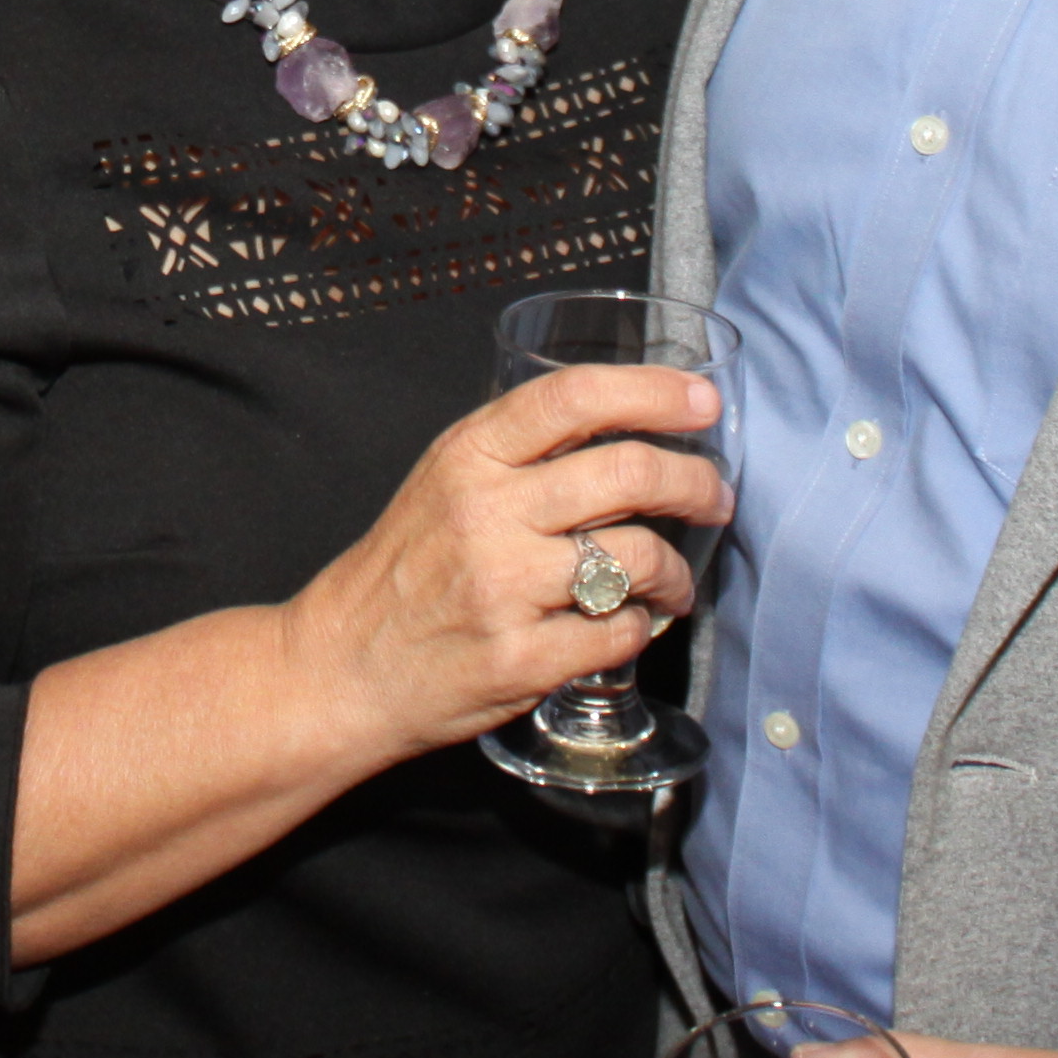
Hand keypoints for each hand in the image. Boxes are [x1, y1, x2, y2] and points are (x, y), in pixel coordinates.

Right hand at [273, 362, 726, 768]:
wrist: (342, 666)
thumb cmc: (404, 570)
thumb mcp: (443, 482)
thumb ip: (520, 454)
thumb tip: (631, 431)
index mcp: (468, 455)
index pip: (573, 397)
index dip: (651, 391)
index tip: (703, 403)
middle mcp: (486, 512)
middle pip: (628, 473)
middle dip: (694, 482)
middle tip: (715, 496)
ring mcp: (504, 588)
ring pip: (637, 557)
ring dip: (676, 572)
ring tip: (675, 582)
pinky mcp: (521, 658)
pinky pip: (619, 633)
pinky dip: (640, 629)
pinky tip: (630, 625)